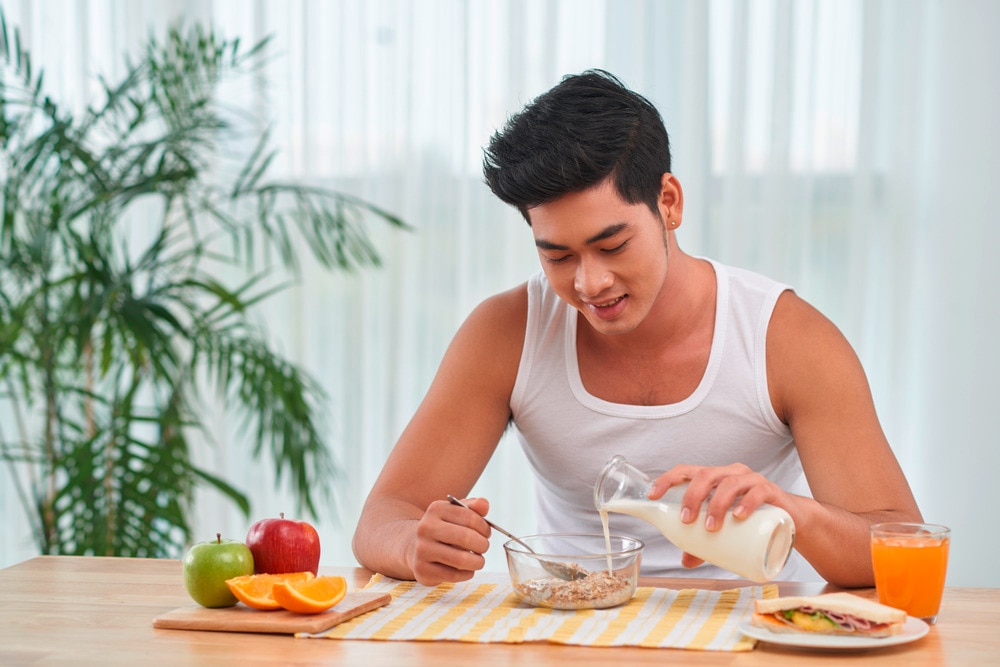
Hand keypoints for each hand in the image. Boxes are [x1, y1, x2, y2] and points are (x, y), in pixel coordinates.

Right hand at [407, 497, 491, 585]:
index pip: (470, 518)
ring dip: (477, 562)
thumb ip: (473, 507)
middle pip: (466, 538)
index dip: (484, 528)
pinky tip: (466, 569)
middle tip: (483, 547)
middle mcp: (426, 527)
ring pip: (461, 559)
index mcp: (436, 509)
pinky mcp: (422, 569)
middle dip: (482, 545)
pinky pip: (453, 575)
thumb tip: (484, 504)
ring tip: (478, 560)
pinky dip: (466, 574)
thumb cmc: (443, 529)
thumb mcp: (456, 513)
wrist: (414, 547)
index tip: (486, 533)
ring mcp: (422, 549)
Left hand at [649, 462, 786, 533]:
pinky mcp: (770, 491)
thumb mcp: (724, 531)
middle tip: (687, 520)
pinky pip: (757, 491)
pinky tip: (738, 515)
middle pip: (705, 475)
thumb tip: (685, 560)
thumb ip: (704, 544)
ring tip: (711, 527)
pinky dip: (746, 502)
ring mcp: (751, 479)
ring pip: (729, 483)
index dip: (667, 479)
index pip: (686, 471)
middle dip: (692, 496)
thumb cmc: (750, 520)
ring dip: (717, 504)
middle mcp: (730, 473)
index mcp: (714, 478)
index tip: (653, 496)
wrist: (789, 520)